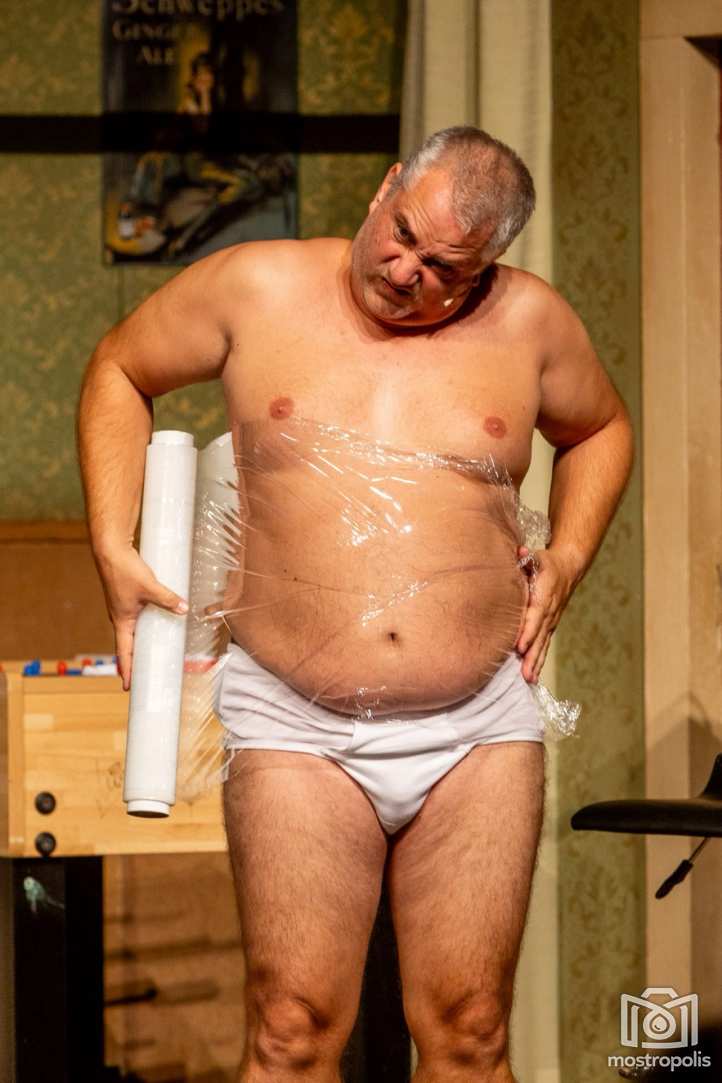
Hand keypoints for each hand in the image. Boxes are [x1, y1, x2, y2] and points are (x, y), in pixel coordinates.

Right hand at [96, 545, 187, 690]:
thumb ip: (167, 599)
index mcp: (121, 621)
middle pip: (128, 644)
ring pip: (132, 630)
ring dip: (140, 642)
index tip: (128, 687)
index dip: (127, 671)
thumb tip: (183, 609)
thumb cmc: (124, 570)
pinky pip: (136, 617)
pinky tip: (155, 622)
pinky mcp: (126, 596)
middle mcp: (119, 617)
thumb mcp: (149, 587)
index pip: (124, 652)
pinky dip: (144, 625)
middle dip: (134, 660)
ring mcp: (122, 607)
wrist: (110, 549)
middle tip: (142, 676)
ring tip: (151, 653)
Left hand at [515, 547, 577, 683]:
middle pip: (539, 636)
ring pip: (543, 644)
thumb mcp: (538, 556)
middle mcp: (549, 612)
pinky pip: (544, 645)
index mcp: (545, 596)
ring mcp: (551, 621)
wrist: (568, 568)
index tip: (519, 646)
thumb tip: (520, 552)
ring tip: (529, 680)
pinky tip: (532, 676)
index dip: (528, 631)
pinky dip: (539, 661)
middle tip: (524, 673)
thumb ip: (527, 556)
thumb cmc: (548, 563)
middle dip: (532, 655)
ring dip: (536, 662)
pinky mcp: (550, 627)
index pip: (535, 616)